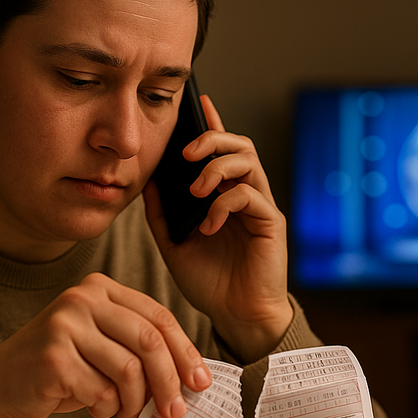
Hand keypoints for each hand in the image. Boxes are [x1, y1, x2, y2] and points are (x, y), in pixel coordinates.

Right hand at [0, 273, 211, 417]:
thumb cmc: (61, 368)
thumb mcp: (102, 346)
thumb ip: (139, 349)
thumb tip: (191, 377)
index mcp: (100, 288)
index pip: (158, 317)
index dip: (185, 352)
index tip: (200, 383)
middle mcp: (82, 299)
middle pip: (149, 341)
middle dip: (169, 382)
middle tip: (175, 412)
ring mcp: (65, 325)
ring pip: (129, 370)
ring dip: (135, 403)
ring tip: (127, 415)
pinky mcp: (53, 358)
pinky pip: (102, 392)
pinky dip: (106, 409)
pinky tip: (96, 410)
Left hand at [144, 95, 293, 363]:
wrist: (235, 316)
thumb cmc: (210, 281)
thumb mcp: (173, 245)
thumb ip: (161, 213)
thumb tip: (147, 181)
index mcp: (224, 194)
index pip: (221, 149)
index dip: (212, 122)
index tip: (198, 101)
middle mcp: (245, 194)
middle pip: (239, 144)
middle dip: (212, 138)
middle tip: (187, 153)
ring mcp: (260, 207)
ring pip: (248, 162)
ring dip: (217, 168)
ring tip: (195, 190)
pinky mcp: (270, 223)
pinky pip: (249, 196)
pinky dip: (223, 204)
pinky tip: (207, 225)